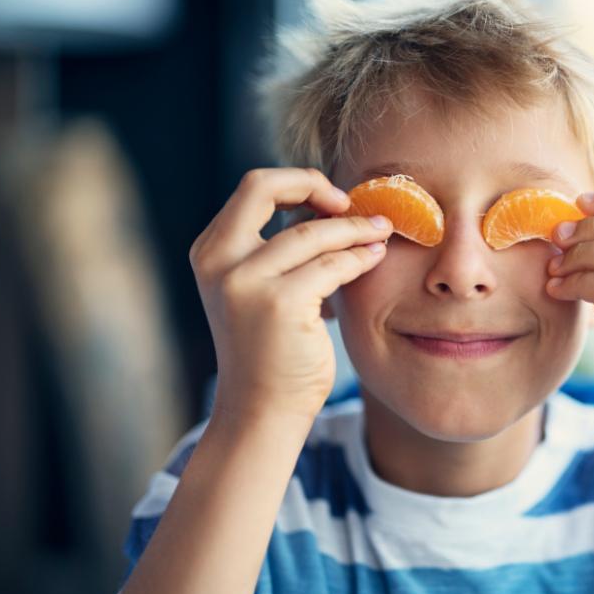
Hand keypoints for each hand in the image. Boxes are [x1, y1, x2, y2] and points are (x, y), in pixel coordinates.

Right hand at [189, 168, 392, 426]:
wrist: (261, 410)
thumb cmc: (272, 350)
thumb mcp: (260, 289)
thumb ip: (282, 249)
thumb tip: (334, 207)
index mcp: (211, 252)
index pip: (253, 188)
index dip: (297, 183)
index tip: (332, 200)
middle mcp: (219, 261)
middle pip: (264, 187)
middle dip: (314, 184)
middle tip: (353, 204)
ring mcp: (245, 282)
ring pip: (312, 232)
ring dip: (354, 229)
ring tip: (381, 233)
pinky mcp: (278, 304)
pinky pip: (333, 265)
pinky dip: (360, 258)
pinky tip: (376, 258)